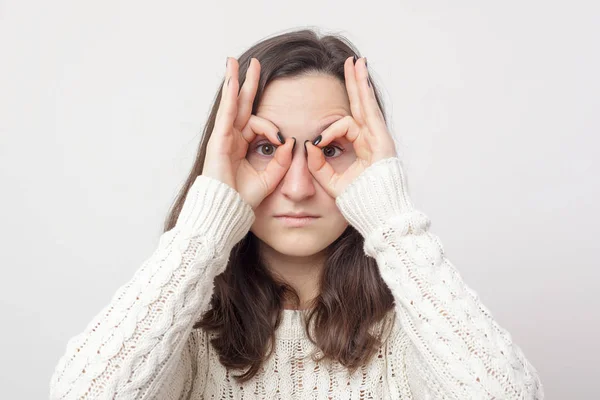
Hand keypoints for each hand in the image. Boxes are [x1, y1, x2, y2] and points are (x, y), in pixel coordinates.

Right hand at [202, 57, 294, 209]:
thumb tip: (291, 142)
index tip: (281, 140)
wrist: (226, 211)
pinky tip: (232, 81)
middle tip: (252, 64)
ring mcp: (223, 137)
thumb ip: (281, 161)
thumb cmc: (242, 199)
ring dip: (234, 82)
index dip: (272, 129)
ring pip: (232, 104)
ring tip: (236, 62)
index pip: (258, 125)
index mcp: (242, 146)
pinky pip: (226, 114)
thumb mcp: (269, 179)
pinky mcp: (218, 141)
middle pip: (242, 105)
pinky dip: (229, 97)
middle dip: (248, 84)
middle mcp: (232, 138)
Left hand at [305, 56, 396, 197]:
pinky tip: (360, 74)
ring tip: (354, 61)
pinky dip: (363, 94)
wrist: (379, 216)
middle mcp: (371, 141)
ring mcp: (379, 139)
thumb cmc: (359, 203)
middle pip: (359, 107)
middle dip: (353, 85)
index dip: (329, 130)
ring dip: (359, 82)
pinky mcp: (383, 141)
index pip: (346, 127)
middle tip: (349, 64)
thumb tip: (308, 145)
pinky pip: (368, 114)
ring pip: (365, 105)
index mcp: (362, 150)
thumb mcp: (331, 183)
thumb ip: (318, 165)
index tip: (316, 142)